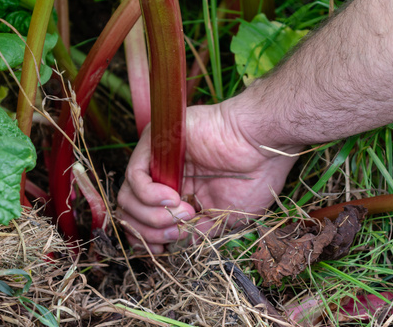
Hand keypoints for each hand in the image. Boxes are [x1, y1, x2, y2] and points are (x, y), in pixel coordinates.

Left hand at [117, 96, 300, 252]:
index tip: (162, 249)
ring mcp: (158, 160)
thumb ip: (195, 233)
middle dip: (149, 232)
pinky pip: (134, 175)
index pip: (141, 220)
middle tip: (176, 232)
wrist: (264, 147)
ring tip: (182, 215)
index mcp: (177, 194)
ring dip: (151, 216)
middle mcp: (163, 178)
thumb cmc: (254, 178)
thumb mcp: (224, 218)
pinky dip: (149, 195)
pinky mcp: (156, 143)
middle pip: (130, 211)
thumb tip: (172, 244)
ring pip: (128, 196)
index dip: (144, 240)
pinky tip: (174, 199)